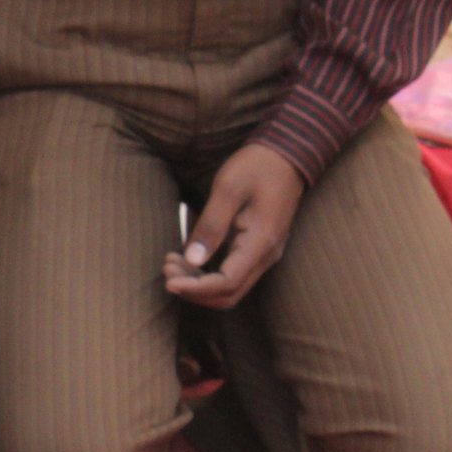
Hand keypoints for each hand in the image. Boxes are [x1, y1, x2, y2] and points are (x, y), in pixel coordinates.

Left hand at [163, 143, 305, 309]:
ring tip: (171, 263)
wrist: (285, 156)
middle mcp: (266, 256)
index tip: (168, 282)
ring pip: (229, 288)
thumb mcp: (228, 189)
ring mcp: (264, 256)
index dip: (196, 288)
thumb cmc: (256, 166)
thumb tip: (192, 260)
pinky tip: (185, 260)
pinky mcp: (256, 251)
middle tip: (167, 271)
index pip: (227, 283)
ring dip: (198, 284)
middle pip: (228, 294)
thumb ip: (210, 225)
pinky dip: (207, 275)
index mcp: (261, 242)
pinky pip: (231, 275)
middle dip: (194, 290)